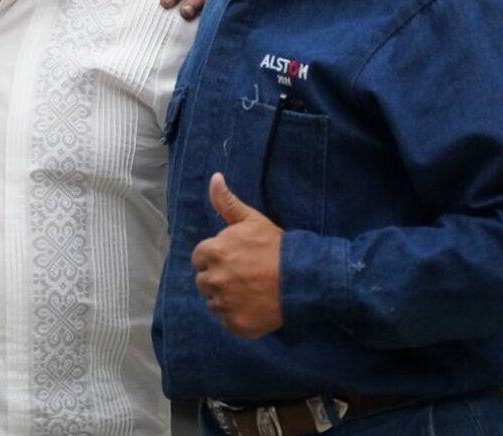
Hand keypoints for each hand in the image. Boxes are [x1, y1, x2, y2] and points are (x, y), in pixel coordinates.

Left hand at [191, 172, 283, 337]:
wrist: (303, 278)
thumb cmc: (277, 246)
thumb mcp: (252, 220)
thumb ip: (227, 202)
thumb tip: (214, 178)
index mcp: (214, 252)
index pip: (199, 258)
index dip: (215, 258)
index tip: (233, 259)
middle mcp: (214, 279)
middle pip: (204, 281)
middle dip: (218, 278)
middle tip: (242, 276)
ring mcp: (224, 304)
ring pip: (213, 302)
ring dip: (225, 298)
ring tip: (248, 291)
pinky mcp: (235, 324)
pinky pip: (225, 320)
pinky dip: (235, 315)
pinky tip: (252, 306)